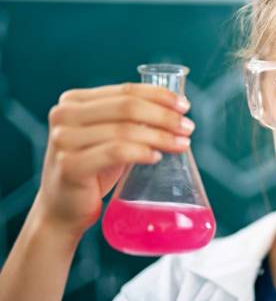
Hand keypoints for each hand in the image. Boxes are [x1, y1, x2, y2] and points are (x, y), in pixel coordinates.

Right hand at [33, 83, 194, 236]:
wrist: (63, 209)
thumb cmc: (92, 169)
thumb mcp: (109, 136)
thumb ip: (131, 119)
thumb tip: (177, 108)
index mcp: (74, 101)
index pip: (125, 91)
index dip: (159, 95)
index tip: (184, 105)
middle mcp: (64, 115)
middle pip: (127, 107)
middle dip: (164, 116)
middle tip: (187, 127)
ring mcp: (64, 140)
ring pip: (125, 130)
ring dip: (160, 136)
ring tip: (182, 144)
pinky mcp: (70, 165)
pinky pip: (115, 152)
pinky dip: (141, 152)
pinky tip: (157, 157)